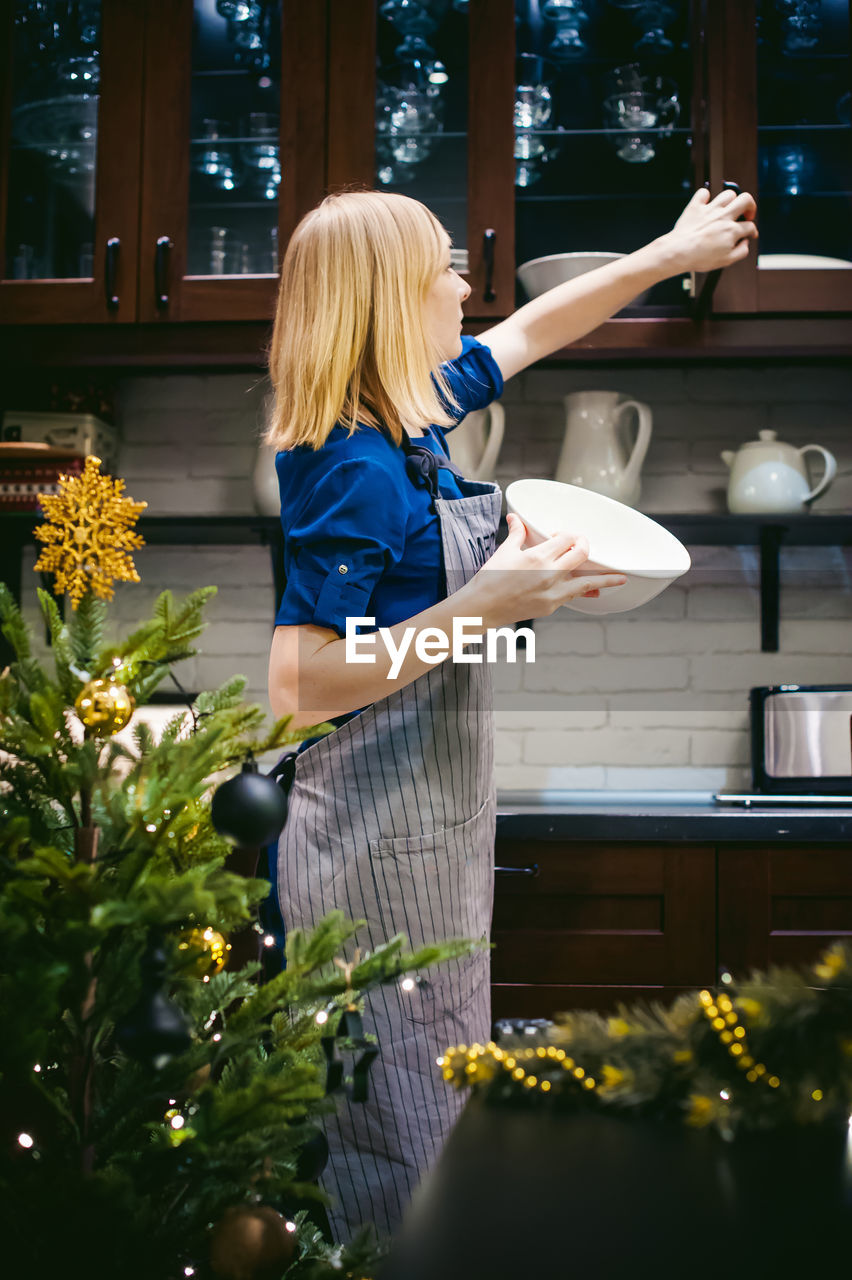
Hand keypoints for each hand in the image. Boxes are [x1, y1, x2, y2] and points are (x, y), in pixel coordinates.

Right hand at [467, 513, 627, 626]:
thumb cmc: (489, 579)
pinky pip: (573, 596)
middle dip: (587, 547)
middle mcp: (550, 573)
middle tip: (588, 546)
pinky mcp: (551, 606)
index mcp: (538, 556)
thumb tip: (515, 517)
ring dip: (606, 579)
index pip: (566, 539)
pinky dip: (584, 592)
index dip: (569, 535)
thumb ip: (516, 533)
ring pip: (586, 582)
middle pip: (581, 554)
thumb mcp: (504, 551)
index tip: (564, 537)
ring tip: (622, 579)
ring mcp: (553, 592)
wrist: (482, 608)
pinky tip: (594, 592)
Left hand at [657, 187, 757, 275]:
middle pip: (746, 200)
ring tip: (727, 208)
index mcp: (731, 231)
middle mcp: (723, 217)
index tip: (749, 234)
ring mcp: (710, 210)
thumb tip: (745, 243)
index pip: (750, 226)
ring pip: (728, 194)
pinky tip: (706, 202)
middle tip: (746, 213)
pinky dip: (705, 195)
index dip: (752, 231)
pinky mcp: (696, 207)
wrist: (678, 252)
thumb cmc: (698, 258)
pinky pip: (703, 193)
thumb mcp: (726, 261)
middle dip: (751, 206)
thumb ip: (741, 252)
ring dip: (731, 200)